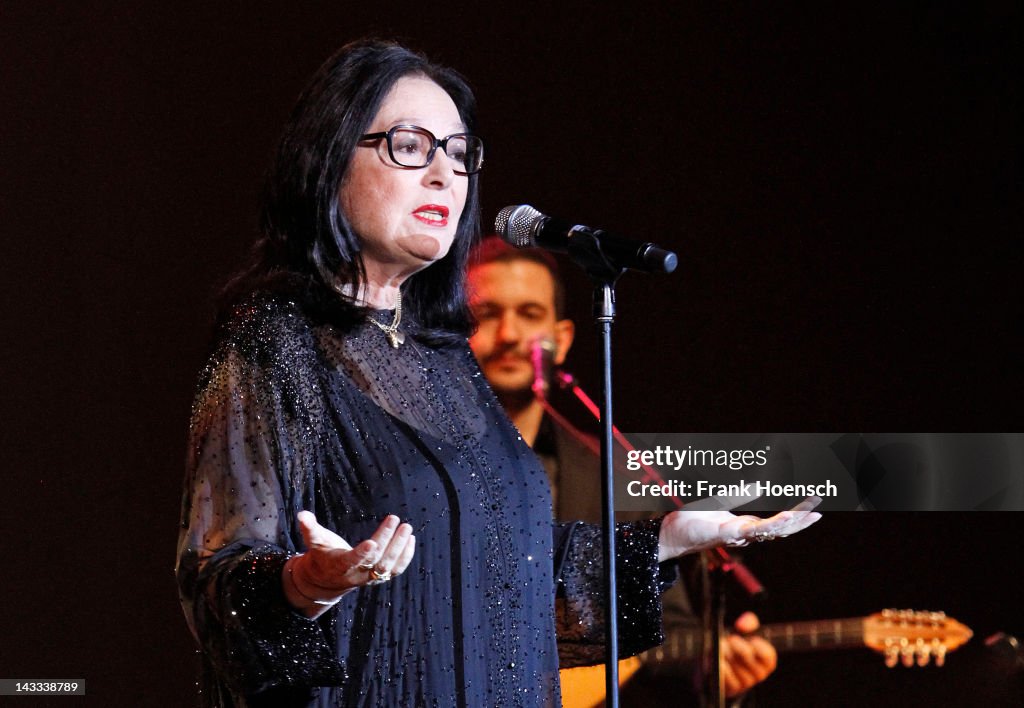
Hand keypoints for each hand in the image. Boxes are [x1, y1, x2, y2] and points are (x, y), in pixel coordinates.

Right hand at [284, 511, 415, 614]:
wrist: (326, 580)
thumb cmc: (322, 555)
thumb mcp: (313, 541)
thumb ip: (309, 528)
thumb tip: (302, 514)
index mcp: (339, 565)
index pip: (352, 561)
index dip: (362, 554)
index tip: (372, 542)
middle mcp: (357, 574)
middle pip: (375, 560)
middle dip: (386, 540)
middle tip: (395, 519)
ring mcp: (369, 577)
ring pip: (388, 567)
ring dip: (400, 548)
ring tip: (407, 528)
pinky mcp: (378, 576)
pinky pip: (395, 570)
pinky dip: (405, 556)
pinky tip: (411, 539)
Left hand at [658, 496, 821, 560]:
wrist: (672, 531)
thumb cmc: (694, 520)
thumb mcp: (719, 502)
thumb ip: (738, 495)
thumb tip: (758, 485)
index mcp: (745, 526)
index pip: (777, 523)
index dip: (796, 516)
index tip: (813, 505)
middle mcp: (744, 534)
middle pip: (779, 530)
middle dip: (800, 522)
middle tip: (819, 512)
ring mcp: (736, 535)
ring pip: (769, 531)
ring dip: (789, 524)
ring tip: (808, 515)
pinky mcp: (725, 534)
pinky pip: (751, 530)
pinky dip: (768, 526)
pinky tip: (782, 520)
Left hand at [722, 612, 775, 696]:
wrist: (720, 662)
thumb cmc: (737, 645)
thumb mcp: (745, 631)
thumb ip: (749, 622)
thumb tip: (742, 625)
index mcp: (766, 661)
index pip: (767, 655)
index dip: (757, 645)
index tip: (749, 638)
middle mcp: (759, 674)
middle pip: (748, 657)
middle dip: (737, 645)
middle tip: (730, 639)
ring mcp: (746, 683)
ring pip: (735, 666)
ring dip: (726, 653)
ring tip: (722, 646)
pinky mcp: (733, 688)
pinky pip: (727, 676)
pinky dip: (721, 666)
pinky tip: (719, 660)